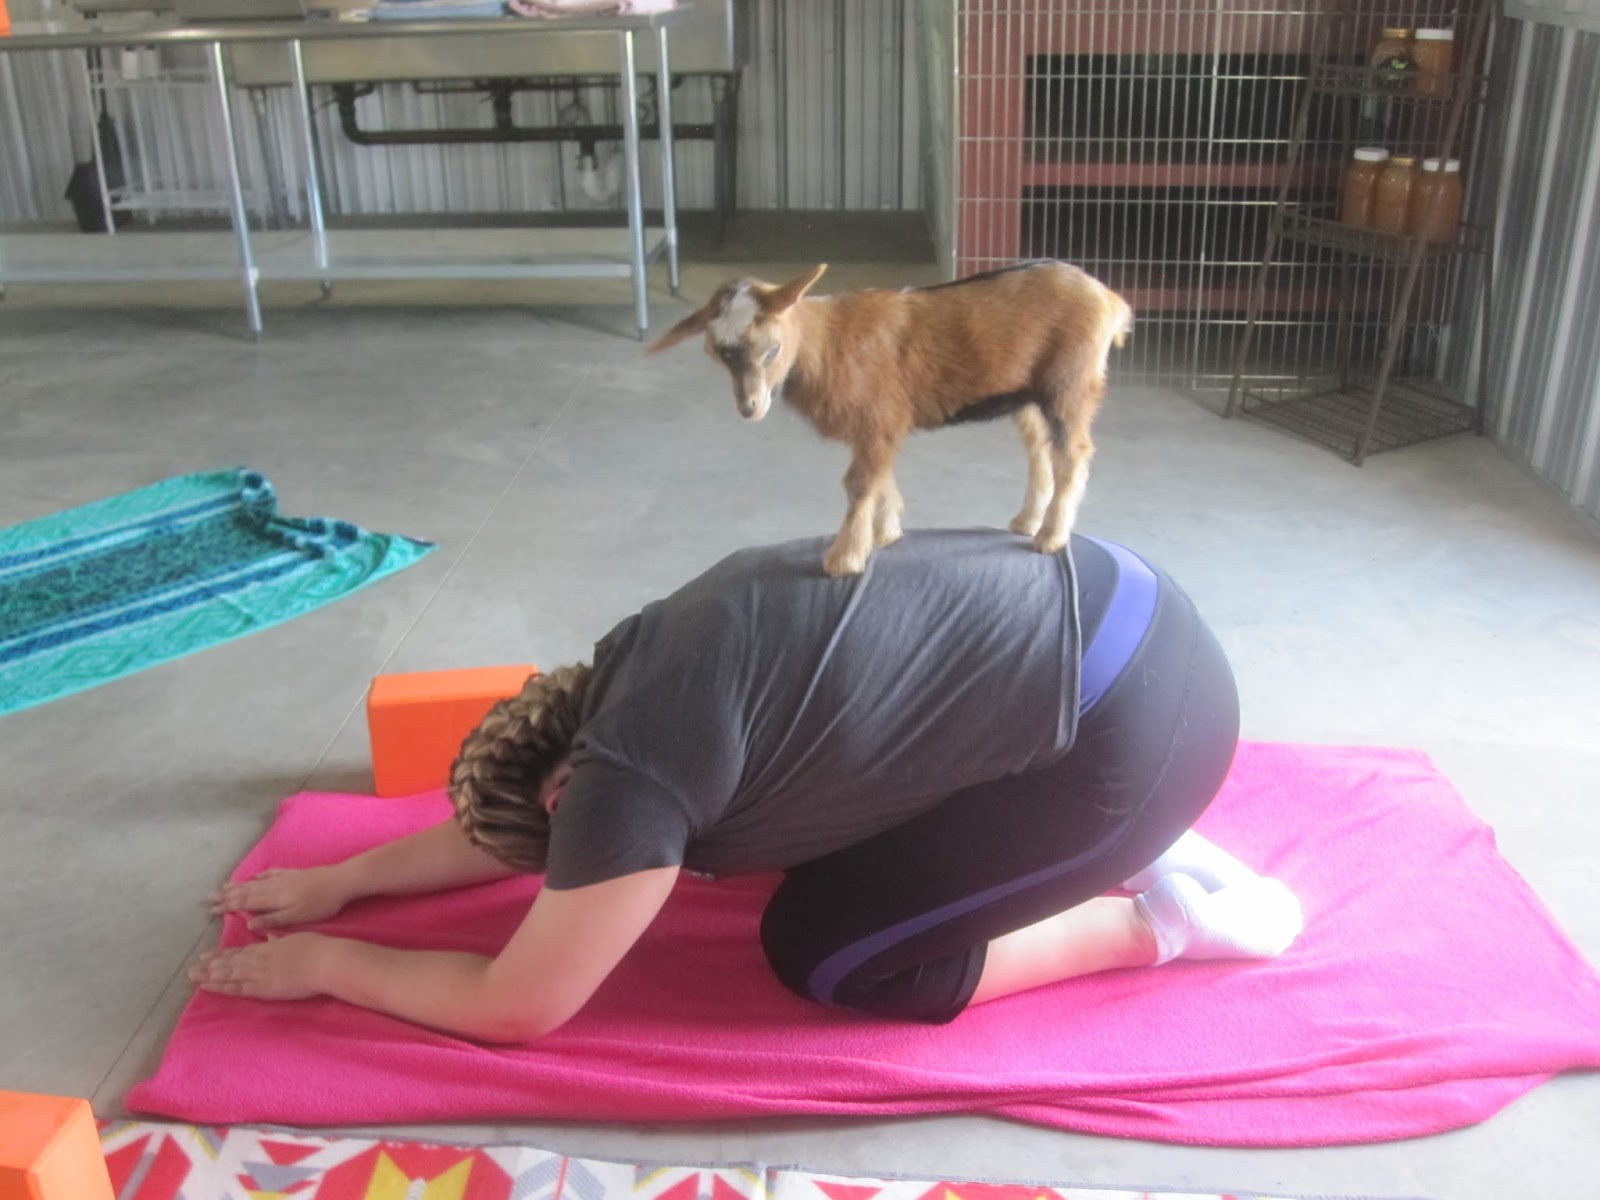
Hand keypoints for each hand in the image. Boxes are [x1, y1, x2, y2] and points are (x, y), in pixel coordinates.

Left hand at [188, 932, 334, 1000]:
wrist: (325, 961)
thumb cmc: (316, 948)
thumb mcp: (295, 938)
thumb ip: (279, 939)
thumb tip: (268, 936)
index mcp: (268, 946)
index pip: (241, 951)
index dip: (223, 954)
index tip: (208, 955)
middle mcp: (259, 958)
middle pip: (230, 962)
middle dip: (210, 965)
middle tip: (193, 967)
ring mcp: (260, 973)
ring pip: (228, 973)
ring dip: (209, 974)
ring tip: (193, 975)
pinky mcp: (264, 988)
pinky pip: (237, 988)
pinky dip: (220, 987)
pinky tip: (207, 987)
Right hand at [209, 865, 350, 930]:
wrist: (341, 880)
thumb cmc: (320, 904)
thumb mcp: (297, 917)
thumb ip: (273, 920)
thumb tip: (249, 924)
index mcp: (273, 898)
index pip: (244, 903)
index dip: (228, 906)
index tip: (211, 909)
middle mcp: (274, 886)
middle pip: (246, 891)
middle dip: (226, 895)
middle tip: (208, 897)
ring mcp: (284, 878)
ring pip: (255, 882)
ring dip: (239, 885)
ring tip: (224, 886)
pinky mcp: (294, 873)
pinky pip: (271, 874)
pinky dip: (260, 876)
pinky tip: (255, 875)